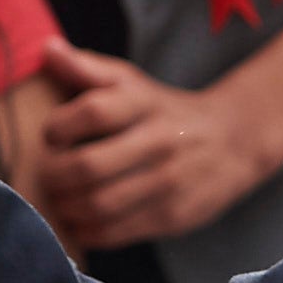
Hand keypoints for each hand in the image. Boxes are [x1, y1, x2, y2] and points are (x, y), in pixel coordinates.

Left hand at [24, 42, 282, 250]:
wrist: (234, 141)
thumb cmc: (166, 111)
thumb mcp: (133, 82)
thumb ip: (87, 68)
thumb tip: (47, 50)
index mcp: (144, 103)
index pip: (91, 111)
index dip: (58, 127)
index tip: (52, 136)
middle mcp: (159, 141)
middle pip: (89, 165)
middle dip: (55, 176)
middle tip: (49, 177)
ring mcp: (168, 181)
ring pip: (99, 205)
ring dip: (67, 207)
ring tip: (62, 201)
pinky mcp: (173, 216)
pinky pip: (117, 232)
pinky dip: (88, 231)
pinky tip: (82, 222)